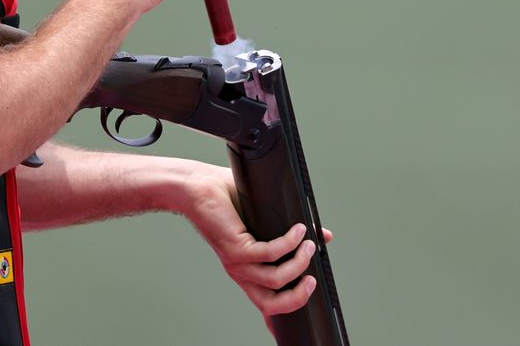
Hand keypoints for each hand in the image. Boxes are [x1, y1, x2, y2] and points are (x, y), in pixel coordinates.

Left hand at [179, 165, 331, 328]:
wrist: (196, 187)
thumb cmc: (226, 201)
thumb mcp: (265, 220)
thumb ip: (292, 232)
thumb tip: (323, 236)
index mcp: (246, 271)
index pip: (263, 303)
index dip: (276, 322)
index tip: (284, 332)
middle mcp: (241, 272)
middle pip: (271, 305)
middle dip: (298, 297)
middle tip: (313, 280)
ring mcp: (237, 263)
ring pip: (276, 280)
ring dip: (299, 263)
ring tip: (309, 245)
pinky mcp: (235, 248)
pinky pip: (270, 254)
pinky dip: (289, 243)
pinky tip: (297, 230)